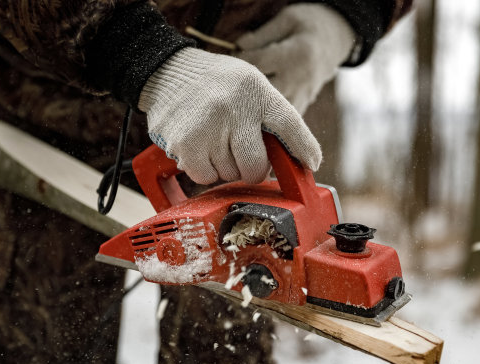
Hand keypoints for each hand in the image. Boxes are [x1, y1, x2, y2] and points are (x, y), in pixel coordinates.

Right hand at [138, 47, 321, 183]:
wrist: (168, 70)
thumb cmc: (217, 85)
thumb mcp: (252, 87)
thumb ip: (272, 118)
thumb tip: (300, 159)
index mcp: (255, 91)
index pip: (289, 124)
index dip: (304, 148)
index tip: (311, 164)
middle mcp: (233, 107)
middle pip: (256, 165)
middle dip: (252, 168)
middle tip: (242, 154)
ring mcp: (207, 127)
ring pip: (229, 174)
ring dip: (225, 167)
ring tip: (215, 140)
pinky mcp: (184, 144)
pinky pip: (205, 176)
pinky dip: (204, 170)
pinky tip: (200, 148)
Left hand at [235, 3, 355, 113]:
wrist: (334, 42)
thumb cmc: (308, 26)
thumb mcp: (287, 20)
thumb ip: (262, 35)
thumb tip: (239, 47)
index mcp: (296, 55)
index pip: (257, 62)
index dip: (239, 60)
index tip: (232, 56)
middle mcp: (299, 79)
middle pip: (263, 93)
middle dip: (245, 88)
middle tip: (235, 80)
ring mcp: (302, 95)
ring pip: (273, 113)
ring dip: (255, 107)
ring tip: (242, 99)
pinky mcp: (303, 105)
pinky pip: (283, 119)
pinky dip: (269, 117)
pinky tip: (257, 111)